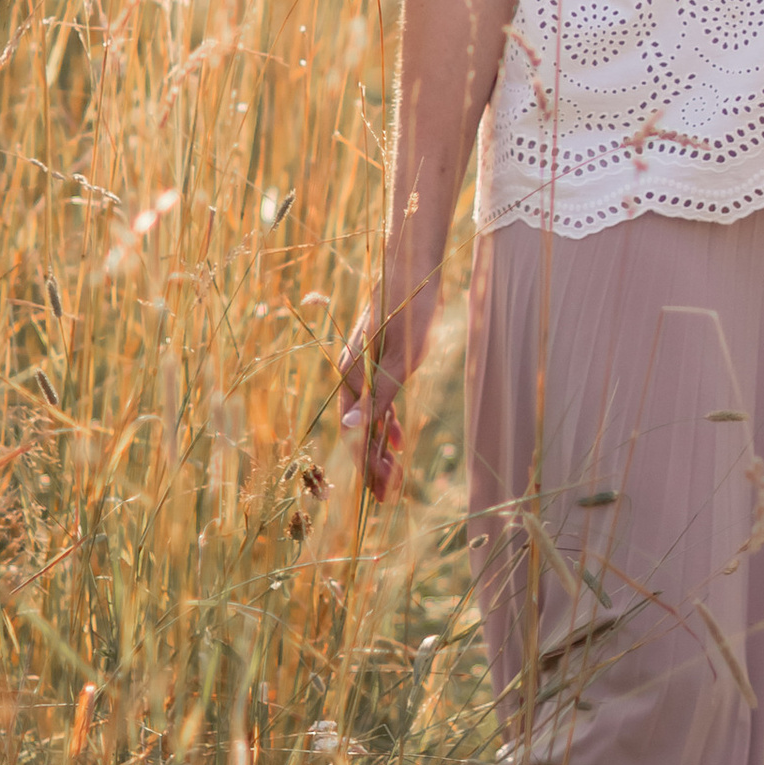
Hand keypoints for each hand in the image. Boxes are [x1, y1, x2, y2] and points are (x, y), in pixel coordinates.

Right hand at [335, 270, 440, 500]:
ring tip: (394, 477)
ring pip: (369, 418)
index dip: (367, 465)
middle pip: (359, 430)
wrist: (412, 269)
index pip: (355, 433)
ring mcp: (365, 369)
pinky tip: (396, 442)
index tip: (382, 491)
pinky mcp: (379, 362)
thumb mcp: (397, 360)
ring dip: (380, 448)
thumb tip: (351, 430)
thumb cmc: (408, 311)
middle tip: (389, 495)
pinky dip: (386, 424)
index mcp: (352, 377)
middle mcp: (353, 376)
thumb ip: (377, 397)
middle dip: (373, 464)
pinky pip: (378, 402)